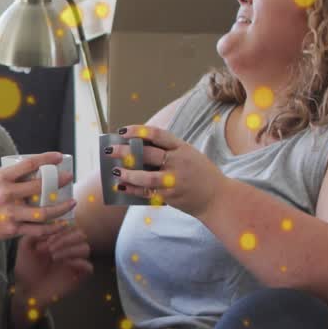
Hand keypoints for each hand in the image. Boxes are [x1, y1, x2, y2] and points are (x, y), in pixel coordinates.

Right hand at [0, 153, 75, 241]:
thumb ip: (4, 171)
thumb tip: (25, 165)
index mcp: (1, 179)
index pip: (28, 164)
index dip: (46, 159)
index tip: (59, 157)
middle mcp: (7, 195)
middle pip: (39, 186)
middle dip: (59, 181)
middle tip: (69, 178)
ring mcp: (11, 213)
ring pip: (43, 212)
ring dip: (61, 207)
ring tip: (72, 202)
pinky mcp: (13, 229)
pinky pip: (38, 230)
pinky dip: (53, 228)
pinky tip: (62, 223)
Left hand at [14, 224, 93, 306]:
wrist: (26, 290)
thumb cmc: (25, 269)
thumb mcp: (25, 246)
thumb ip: (38, 232)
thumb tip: (58, 225)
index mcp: (58, 241)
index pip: (70, 227)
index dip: (61, 230)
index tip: (48, 240)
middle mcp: (68, 249)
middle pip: (81, 235)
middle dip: (65, 239)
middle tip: (50, 249)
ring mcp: (74, 262)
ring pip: (85, 248)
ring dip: (70, 249)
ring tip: (54, 257)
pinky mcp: (78, 276)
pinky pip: (89, 266)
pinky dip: (80, 263)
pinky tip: (66, 264)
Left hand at [105, 125, 229, 217]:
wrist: (217, 198)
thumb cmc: (199, 174)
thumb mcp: (188, 155)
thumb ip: (167, 152)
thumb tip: (136, 150)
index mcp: (182, 147)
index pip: (157, 134)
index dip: (138, 131)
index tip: (122, 131)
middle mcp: (179, 162)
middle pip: (147, 154)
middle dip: (125, 151)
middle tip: (110, 150)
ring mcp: (175, 180)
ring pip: (146, 176)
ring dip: (128, 173)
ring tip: (116, 170)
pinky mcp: (171, 196)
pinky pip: (147, 192)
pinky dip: (133, 189)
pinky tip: (121, 186)